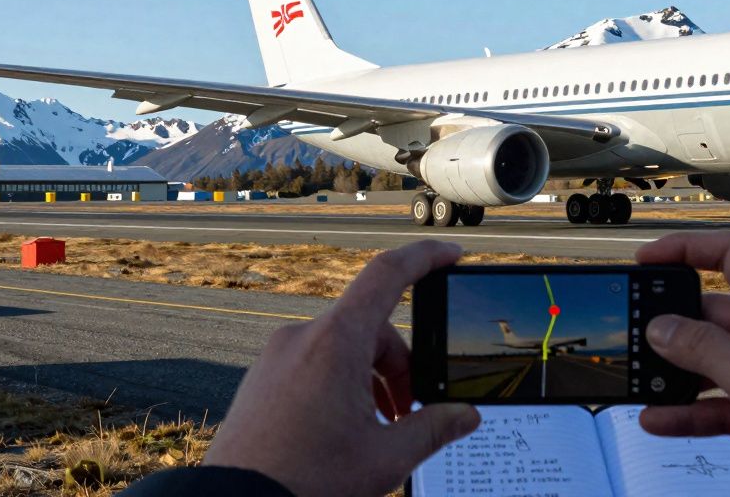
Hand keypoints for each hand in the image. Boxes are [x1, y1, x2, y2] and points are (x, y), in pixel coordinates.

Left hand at [204, 240, 480, 495]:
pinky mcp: (263, 376)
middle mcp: (303, 337)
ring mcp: (277, 355)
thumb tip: (466, 415)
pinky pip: (314, 363)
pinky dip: (340, 385)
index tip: (452, 254)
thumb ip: (433, 429)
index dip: (425, 257)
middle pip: (371, 329)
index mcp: (337, 342)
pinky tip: (344, 430)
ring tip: (377, 431)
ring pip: (343, 348)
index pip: (387, 273)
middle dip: (399, 368)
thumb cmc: (307, 482)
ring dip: (370, 380)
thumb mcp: (385, 459)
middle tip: (408, 416)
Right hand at [637, 231, 729, 496]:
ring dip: (676, 371)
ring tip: (639, 380)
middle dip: (672, 323)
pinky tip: (659, 418)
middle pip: (713, 311)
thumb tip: (660, 326)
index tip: (646, 259)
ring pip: (712, 358)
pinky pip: (718, 398)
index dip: (686, 249)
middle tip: (633, 332)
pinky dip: (690, 407)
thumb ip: (703, 349)